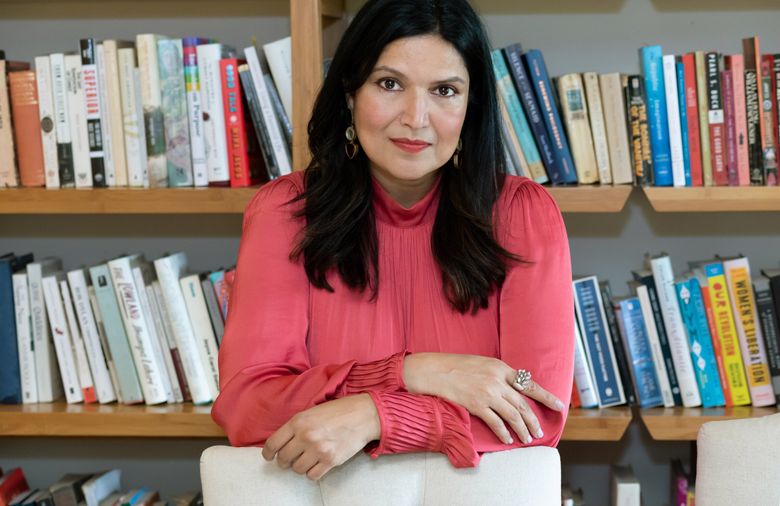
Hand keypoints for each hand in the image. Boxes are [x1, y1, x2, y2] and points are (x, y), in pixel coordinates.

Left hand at [261, 393, 380, 480]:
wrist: (363, 415)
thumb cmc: (338, 411)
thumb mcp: (312, 411)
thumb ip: (296, 425)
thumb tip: (282, 442)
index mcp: (298, 421)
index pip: (272, 443)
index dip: (268, 453)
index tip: (269, 457)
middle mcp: (306, 436)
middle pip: (283, 458)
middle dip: (284, 461)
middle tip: (289, 459)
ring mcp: (318, 449)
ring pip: (297, 469)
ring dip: (299, 467)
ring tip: (307, 459)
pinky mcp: (330, 460)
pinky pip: (312, 475)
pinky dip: (312, 472)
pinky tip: (317, 464)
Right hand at [403, 353, 564, 444]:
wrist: (434, 371)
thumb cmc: (456, 366)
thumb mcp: (482, 363)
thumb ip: (498, 375)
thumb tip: (513, 388)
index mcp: (500, 367)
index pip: (529, 384)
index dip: (546, 396)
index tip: (559, 405)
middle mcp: (497, 380)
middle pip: (523, 404)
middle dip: (534, 421)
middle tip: (539, 432)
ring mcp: (487, 393)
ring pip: (513, 416)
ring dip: (522, 430)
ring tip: (527, 439)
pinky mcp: (476, 405)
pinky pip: (496, 422)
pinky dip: (504, 433)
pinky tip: (508, 439)